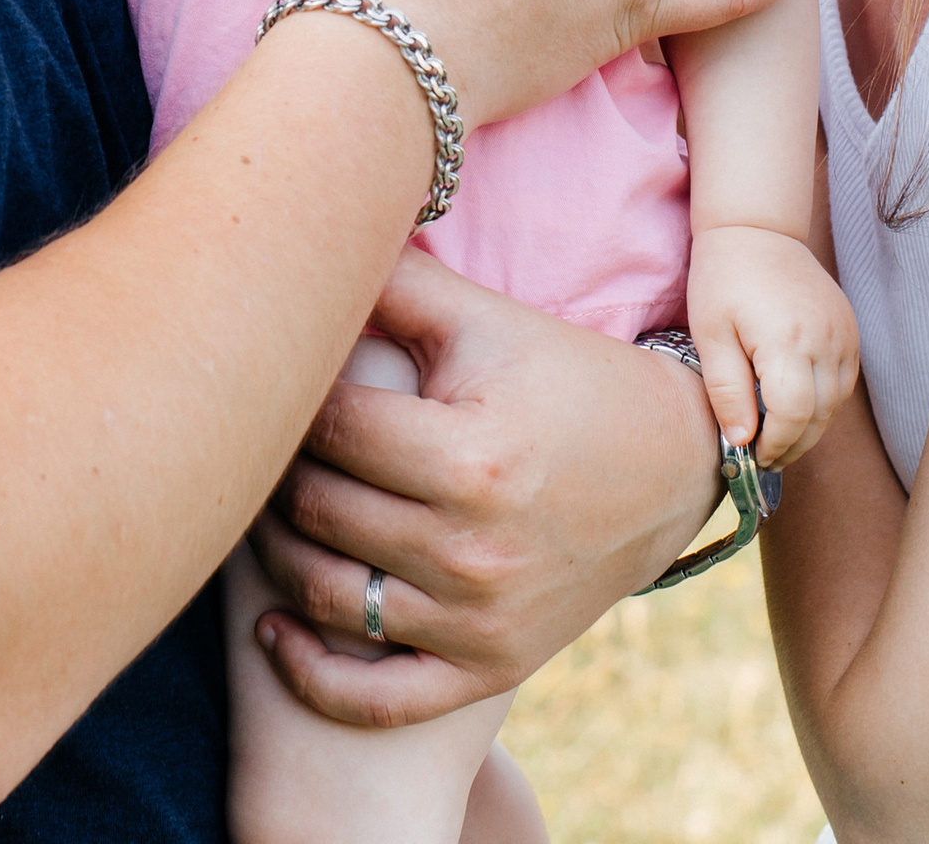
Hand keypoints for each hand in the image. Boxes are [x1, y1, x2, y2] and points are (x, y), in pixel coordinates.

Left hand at [244, 249, 726, 727]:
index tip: (274, 377)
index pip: (330, 430)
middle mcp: (471, 549)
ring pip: (329, 597)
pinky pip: (379, 697)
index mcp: (468, 458)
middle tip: (256, 437)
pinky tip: (274, 631)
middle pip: (318, 511)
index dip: (289, 399)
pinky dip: (314, 674)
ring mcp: (479, 620)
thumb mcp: (489, 320)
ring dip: (277, 555)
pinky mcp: (488, 667)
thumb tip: (310, 230)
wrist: (671, 469)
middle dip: (275, 470)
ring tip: (258, 509)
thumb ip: (397, 283)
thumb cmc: (566, 378)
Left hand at [686, 224, 859, 465]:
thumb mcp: (710, 333)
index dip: (776, 445)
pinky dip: (824, 402)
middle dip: (793, 445)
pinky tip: (797, 405)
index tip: (753, 455)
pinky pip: (844, 381)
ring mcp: (844, 334)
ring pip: (836, 404)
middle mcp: (825, 339)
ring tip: (778, 436)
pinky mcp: (850, 330)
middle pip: (820, 416)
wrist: (757, 230)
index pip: (794, 415)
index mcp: (786, 339)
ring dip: (810, 428)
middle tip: (764, 456)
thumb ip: (726, 391)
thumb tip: (740, 442)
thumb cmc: (724, 279)